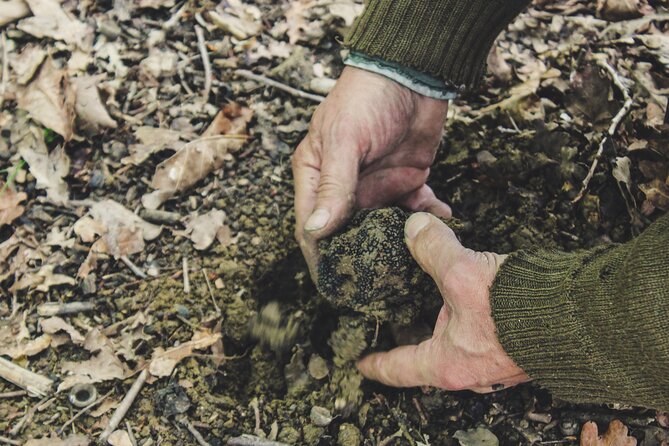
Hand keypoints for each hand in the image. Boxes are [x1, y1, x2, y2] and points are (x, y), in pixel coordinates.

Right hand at [292, 67, 450, 275]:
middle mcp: (343, 185)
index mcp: (316, 174)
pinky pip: (415, 210)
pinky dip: (428, 219)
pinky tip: (443, 221)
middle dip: (360, 257)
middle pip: (346, 232)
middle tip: (376, 285)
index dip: (319, 255)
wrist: (414, 73)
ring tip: (413, 263)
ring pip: (382, 226)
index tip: (332, 284)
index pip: (312, 224)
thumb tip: (317, 231)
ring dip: (396, 243)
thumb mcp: (345, 142)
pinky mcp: (406, 180)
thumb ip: (334, 187)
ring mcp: (376, 185)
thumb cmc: (367, 99)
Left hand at [357, 213, 530, 391]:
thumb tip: (414, 227)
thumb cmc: (520, 309)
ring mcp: (495, 360)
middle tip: (393, 319)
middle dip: (410, 336)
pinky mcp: (516, 344)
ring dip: (443, 321)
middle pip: (426, 355)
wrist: (582, 317)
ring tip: (429, 299)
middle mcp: (470, 369)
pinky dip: (468, 314)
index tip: (360, 362)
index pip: (398, 368)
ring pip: (456, 342)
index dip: (375, 364)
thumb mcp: (463, 273)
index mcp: (448, 364)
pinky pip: (481, 332)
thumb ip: (432, 248)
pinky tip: (469, 291)